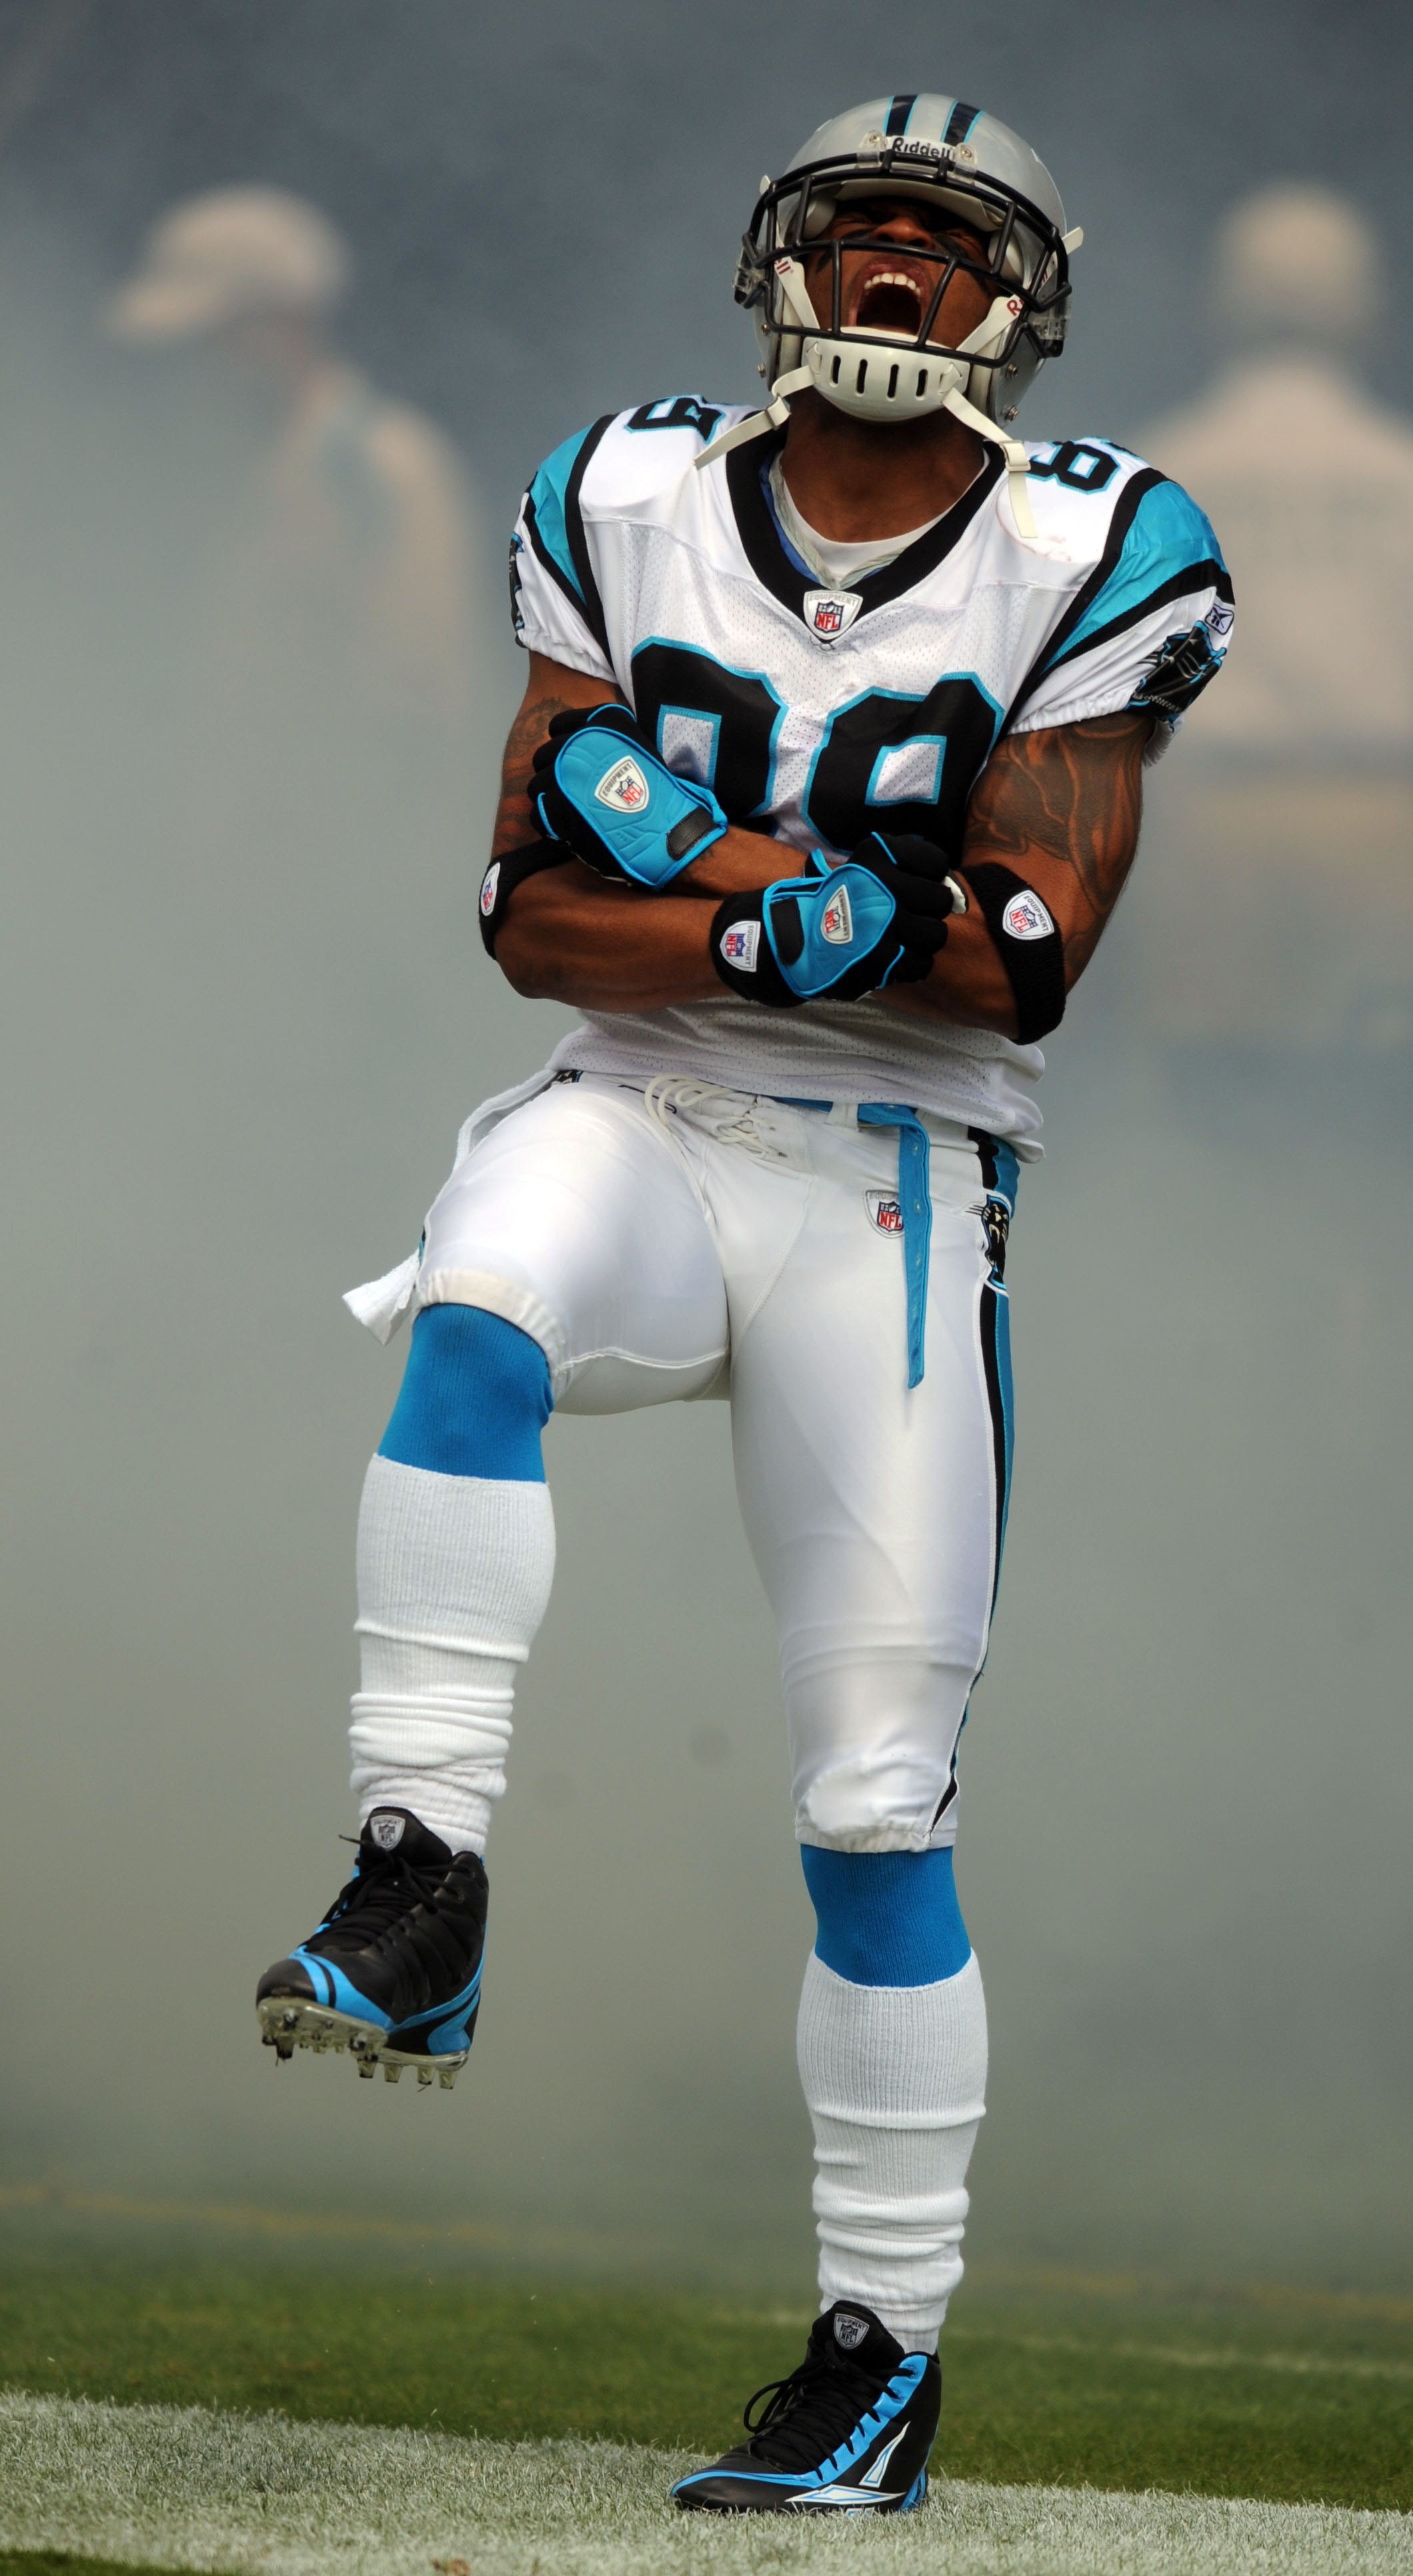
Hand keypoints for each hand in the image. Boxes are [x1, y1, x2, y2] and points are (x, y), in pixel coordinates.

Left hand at [531, 704, 726, 888]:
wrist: (666, 830)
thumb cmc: (656, 795)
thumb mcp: (638, 747)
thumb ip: (608, 740)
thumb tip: (579, 744)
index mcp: (601, 722)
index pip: (557, 726)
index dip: (563, 748)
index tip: (577, 767)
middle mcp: (578, 741)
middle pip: (542, 757)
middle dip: (554, 777)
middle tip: (576, 797)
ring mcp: (564, 773)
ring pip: (536, 787)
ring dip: (552, 803)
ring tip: (576, 815)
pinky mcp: (555, 806)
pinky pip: (537, 815)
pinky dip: (551, 827)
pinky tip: (573, 830)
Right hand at [711, 833, 958, 1006]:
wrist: (794, 940)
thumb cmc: (834, 903)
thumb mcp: (862, 866)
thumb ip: (903, 866)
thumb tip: (950, 886)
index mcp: (877, 855)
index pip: (937, 863)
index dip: (932, 878)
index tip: (915, 885)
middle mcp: (884, 886)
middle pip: (941, 900)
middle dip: (930, 911)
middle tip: (909, 917)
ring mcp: (885, 924)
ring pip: (936, 934)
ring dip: (922, 941)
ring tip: (901, 940)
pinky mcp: (883, 959)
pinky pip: (923, 963)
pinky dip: (912, 965)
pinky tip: (894, 959)